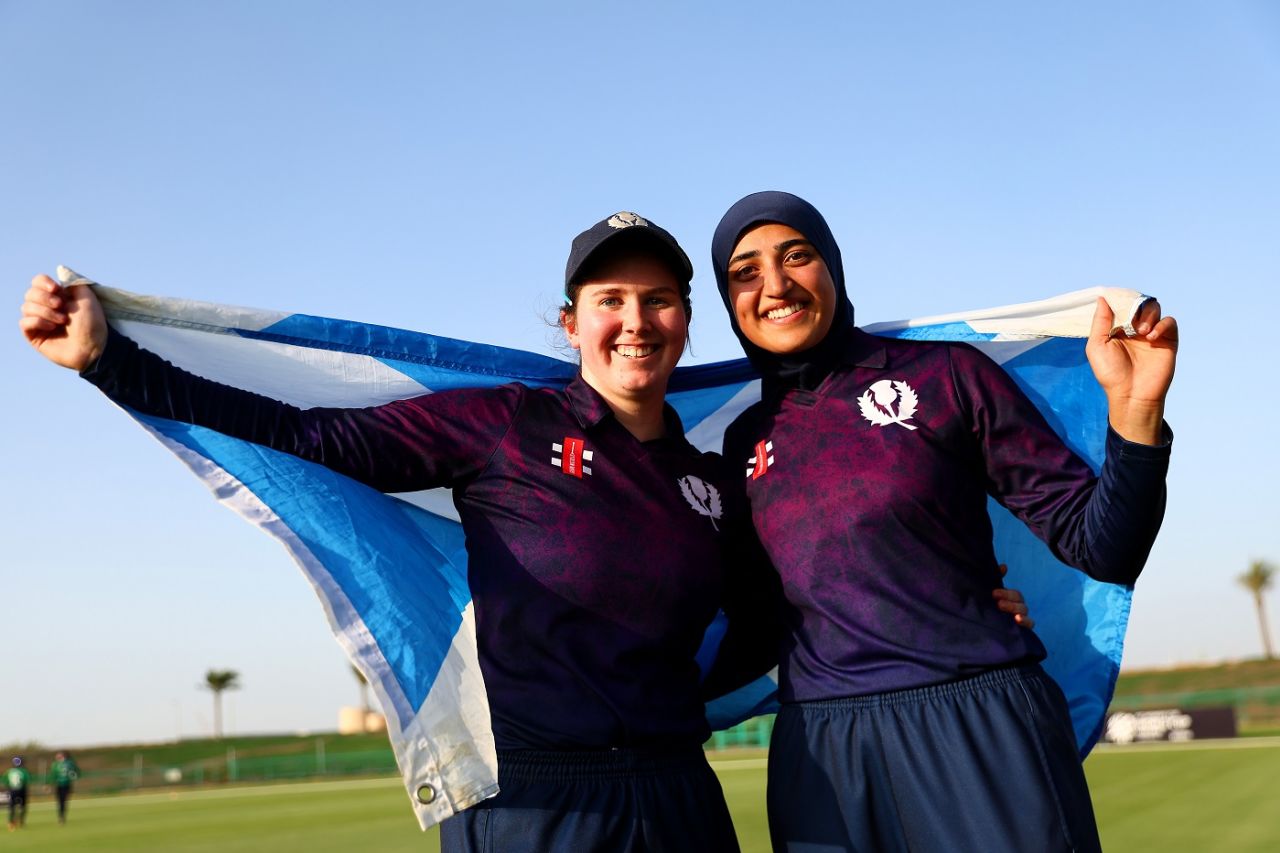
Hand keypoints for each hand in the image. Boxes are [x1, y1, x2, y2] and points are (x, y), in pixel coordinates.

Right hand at [19, 274, 107, 371]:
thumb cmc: (93, 323)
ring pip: (26, 307)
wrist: (95, 347)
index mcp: (57, 296)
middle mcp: (46, 307)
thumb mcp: (87, 297)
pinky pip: (24, 322)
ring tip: (62, 321)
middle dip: (45, 298)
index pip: (37, 282)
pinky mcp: (34, 335)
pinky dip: (38, 322)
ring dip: (46, 312)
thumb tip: (60, 270)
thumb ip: (73, 281)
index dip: (43, 283)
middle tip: (62, 306)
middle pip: (30, 293)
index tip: (56, 289)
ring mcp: (39, 322)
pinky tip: (52, 328)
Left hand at [994, 563, 1034, 628]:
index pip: (1014, 594)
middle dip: (1009, 600)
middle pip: (1019, 601)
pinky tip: (1017, 619)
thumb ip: (995, 580)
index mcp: (1010, 599)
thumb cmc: (988, 608)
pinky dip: (1026, 621)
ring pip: (1024, 611)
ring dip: (1016, 609)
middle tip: (997, 602)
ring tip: (1006, 610)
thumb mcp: (989, 594)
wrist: (982, 628)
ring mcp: (1020, 618)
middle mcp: (1017, 608)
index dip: (1006, 592)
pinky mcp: (1022, 629)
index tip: (994, 593)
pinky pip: (1029, 624)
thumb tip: (1004, 566)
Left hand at [1085, 297, 1177, 444]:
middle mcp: (1135, 328)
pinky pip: (1169, 322)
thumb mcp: (1097, 345)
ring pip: (1155, 309)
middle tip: (1130, 321)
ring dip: (1147, 315)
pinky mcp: (1167, 341)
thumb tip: (1102, 298)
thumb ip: (1100, 322)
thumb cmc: (1111, 373)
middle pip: (1139, 303)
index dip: (1120, 300)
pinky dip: (1162, 324)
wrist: (1131, 394)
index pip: (1122, 304)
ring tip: (1140, 331)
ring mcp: (1152, 334)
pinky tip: (1151, 337)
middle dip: (1135, 307)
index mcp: (1118, 328)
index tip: (1116, 301)